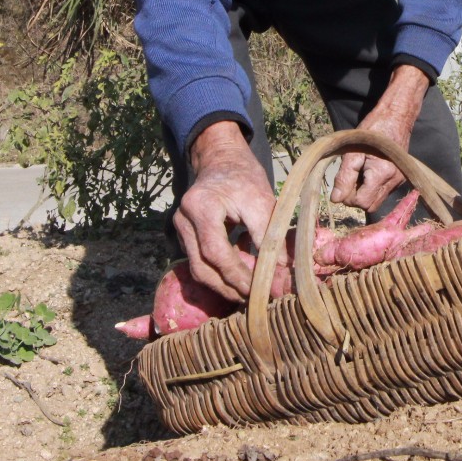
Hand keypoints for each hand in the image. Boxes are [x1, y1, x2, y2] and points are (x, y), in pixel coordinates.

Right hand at [173, 121, 277, 301]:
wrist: (222, 161)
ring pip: (198, 269)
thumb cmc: (244, 178)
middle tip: (255, 299)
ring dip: (224, 285)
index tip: (261, 290)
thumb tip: (282, 271)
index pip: (216, 252)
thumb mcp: (262, 200)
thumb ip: (269, 237)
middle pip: (202, 267)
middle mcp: (183, 219)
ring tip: (248, 295)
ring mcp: (179, 228)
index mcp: (201, 206)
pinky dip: (219, 274)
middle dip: (229, 287)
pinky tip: (239, 280)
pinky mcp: (184, 236)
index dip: (238, 276)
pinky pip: (199, 262)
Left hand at [331, 65, 428, 212]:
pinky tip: (369, 171)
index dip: (349, 196)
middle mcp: (394, 181)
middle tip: (350, 178)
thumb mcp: (353, 152)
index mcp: (383, 174)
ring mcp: (399, 181)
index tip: (344, 181)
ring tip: (360, 172)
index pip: (362, 202)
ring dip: (365, 193)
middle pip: (370, 206)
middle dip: (356, 197)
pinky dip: (373, 188)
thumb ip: (344, 177)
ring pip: (377, 201)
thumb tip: (335, 199)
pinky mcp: (401, 179)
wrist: (397, 117)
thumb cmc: (373, 130)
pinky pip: (383, 193)